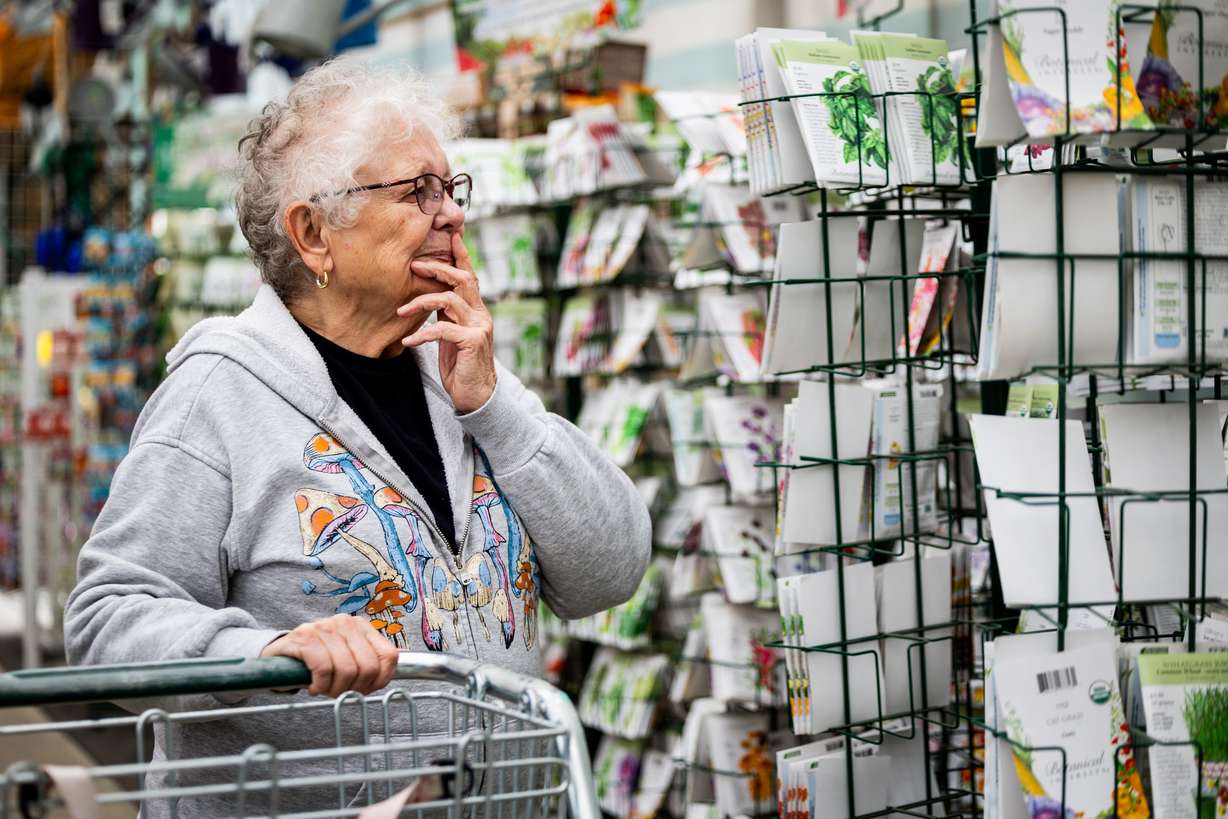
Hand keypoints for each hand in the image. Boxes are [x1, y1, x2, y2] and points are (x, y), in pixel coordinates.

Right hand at [260, 613, 398, 697]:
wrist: (280, 654)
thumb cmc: (317, 659)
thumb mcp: (346, 658)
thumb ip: (367, 665)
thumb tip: (384, 679)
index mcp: (361, 626)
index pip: (388, 655)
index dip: (380, 680)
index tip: (364, 689)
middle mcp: (345, 622)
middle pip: (368, 667)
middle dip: (355, 688)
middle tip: (339, 692)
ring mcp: (324, 627)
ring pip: (347, 670)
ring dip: (335, 689)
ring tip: (325, 689)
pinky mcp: (304, 637)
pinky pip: (324, 668)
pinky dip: (320, 685)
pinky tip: (314, 686)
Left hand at [399, 231, 496, 413]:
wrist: (477, 396)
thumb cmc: (462, 367)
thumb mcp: (451, 337)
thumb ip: (447, 317)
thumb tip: (432, 299)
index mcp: (476, 311)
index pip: (469, 277)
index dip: (461, 256)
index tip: (452, 237)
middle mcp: (481, 315)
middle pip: (462, 279)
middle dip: (437, 269)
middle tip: (414, 266)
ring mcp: (479, 327)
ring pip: (449, 300)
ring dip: (421, 302)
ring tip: (401, 309)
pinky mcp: (472, 342)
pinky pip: (442, 329)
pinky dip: (422, 333)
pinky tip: (408, 341)